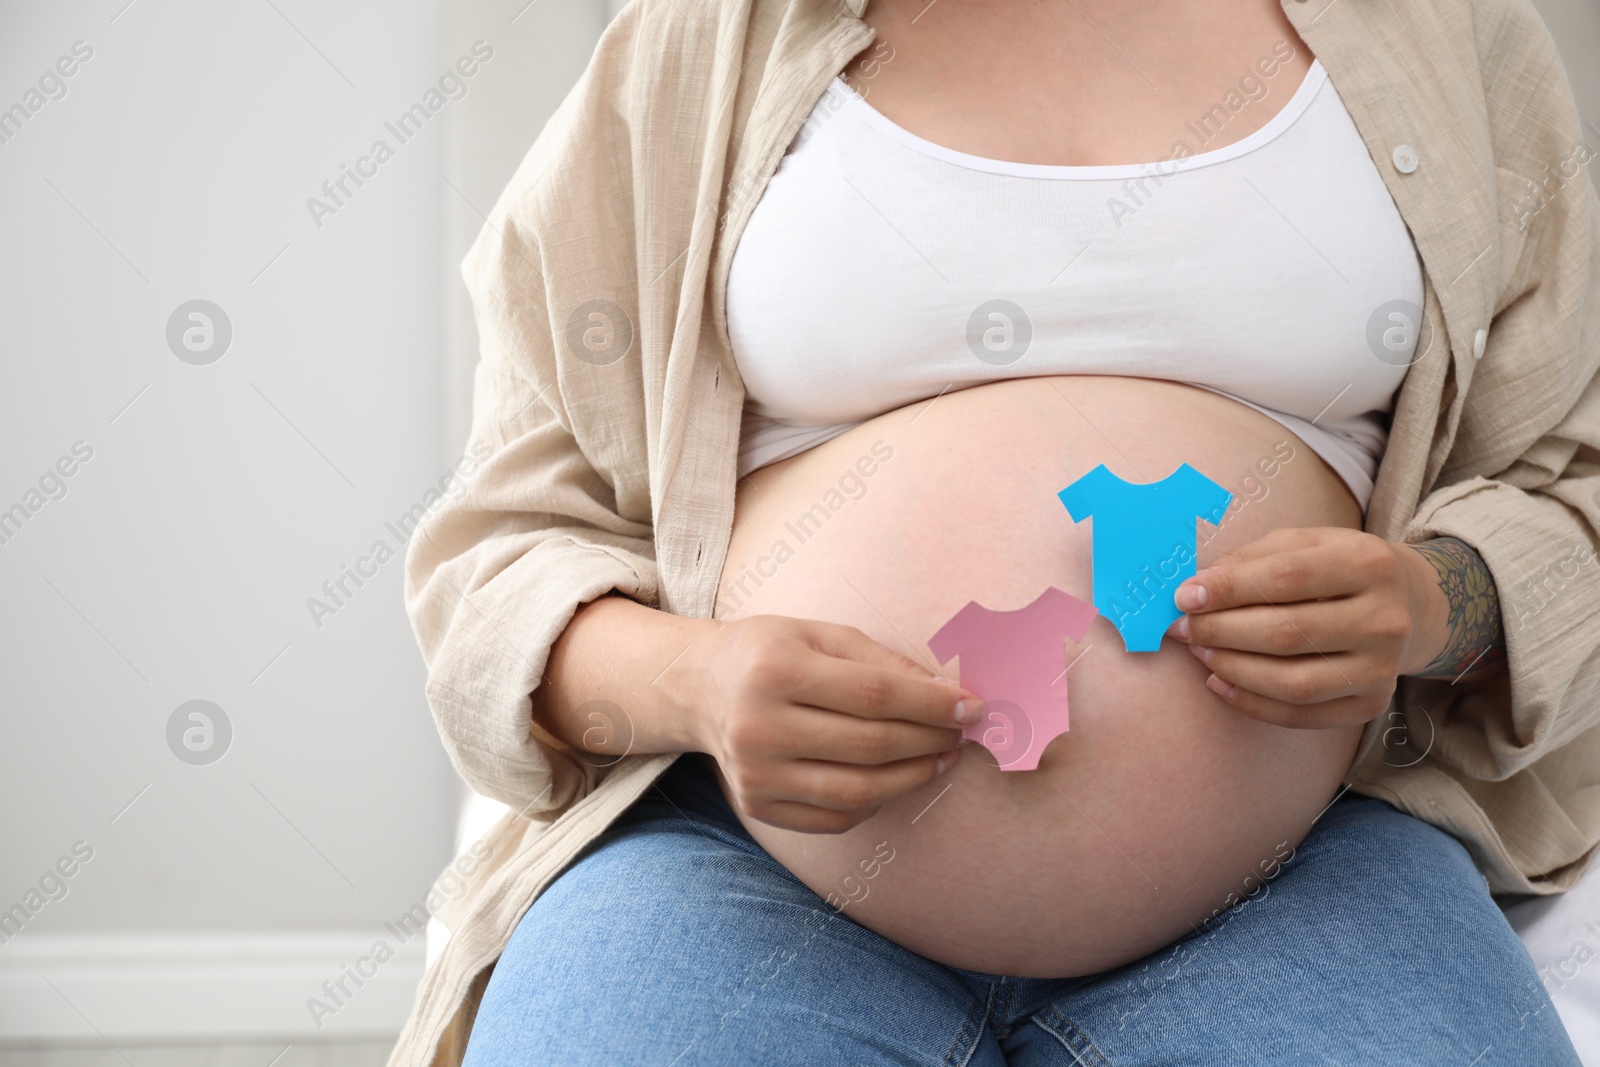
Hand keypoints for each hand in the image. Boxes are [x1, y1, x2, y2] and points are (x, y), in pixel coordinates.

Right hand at [669, 614, 981, 833]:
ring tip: (941, 758)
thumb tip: (947, 694)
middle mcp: (759, 726)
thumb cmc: (770, 653)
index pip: (874, 695)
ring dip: (914, 777)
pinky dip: (877, 801)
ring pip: (858, 792)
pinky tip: (896, 778)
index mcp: (775, 669)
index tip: (972, 706)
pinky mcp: (757, 806)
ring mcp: (755, 774)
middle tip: (961, 733)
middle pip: (870, 745)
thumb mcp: (821, 635)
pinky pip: (835, 818)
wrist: (699, 687)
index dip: (932, 704)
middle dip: (930, 740)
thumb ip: (883, 661)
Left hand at [1163, 528, 1449, 728]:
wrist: (1407, 605)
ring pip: (1292, 682)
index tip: (1184, 596)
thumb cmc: (1338, 569)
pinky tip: (1220, 683)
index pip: (1287, 578)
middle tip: (1182, 628)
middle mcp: (1385, 619)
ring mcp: (1382, 669)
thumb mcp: (1305, 543)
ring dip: (1232, 669)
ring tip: (1199, 652)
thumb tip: (1196, 589)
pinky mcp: (1371, 705)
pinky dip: (1251, 704)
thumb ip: (1253, 559)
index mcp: (1369, 563)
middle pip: (1287, 633)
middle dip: (1221, 631)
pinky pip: (1301, 715)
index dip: (1229, 589)